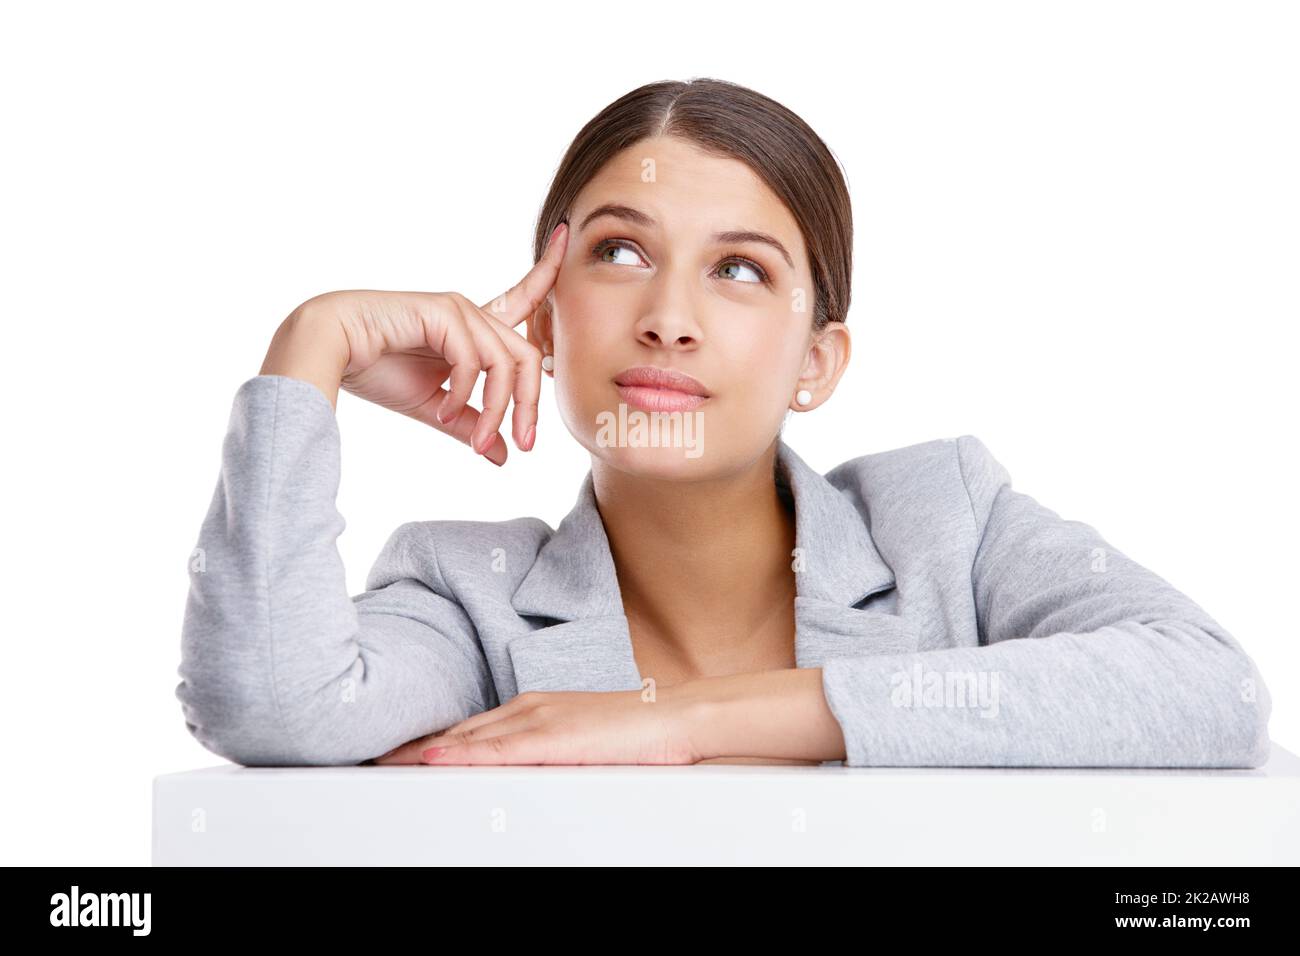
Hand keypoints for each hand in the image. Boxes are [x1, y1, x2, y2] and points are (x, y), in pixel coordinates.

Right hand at [260, 220, 568, 463]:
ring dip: (496, 410)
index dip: (547, 271)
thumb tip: (505, 456)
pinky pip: (475, 360)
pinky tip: (440, 410)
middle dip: (529, 405)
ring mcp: (459, 309)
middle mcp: (471, 314)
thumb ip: (471, 425)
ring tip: (479, 442)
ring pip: (506, 363)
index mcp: (472, 328)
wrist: (327, 350)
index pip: (523, 299)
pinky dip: (464, 394)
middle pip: (528, 356)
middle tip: (524, 445)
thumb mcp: (434, 406)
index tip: (565, 237)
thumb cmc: (374, 370)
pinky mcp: (444, 313)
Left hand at [369, 687, 703, 765]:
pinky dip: (461, 753)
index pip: (470, 727)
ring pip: (467, 736)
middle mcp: (528, 707)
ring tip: (385, 761)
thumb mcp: (578, 741)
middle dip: (414, 745)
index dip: (430, 740)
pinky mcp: (552, 737)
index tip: (397, 750)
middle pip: (458, 730)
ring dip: (423, 749)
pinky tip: (433, 760)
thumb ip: (544, 750)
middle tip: (373, 756)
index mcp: (534, 707)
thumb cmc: (635, 733)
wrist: (674, 717)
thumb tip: (517, 770)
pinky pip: (496, 749)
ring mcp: (538, 718)